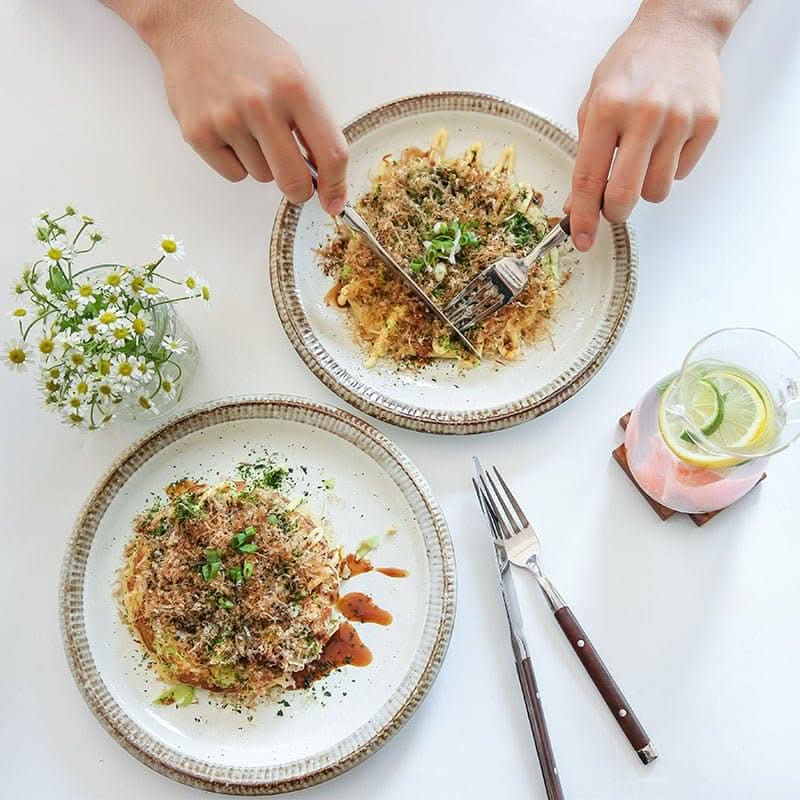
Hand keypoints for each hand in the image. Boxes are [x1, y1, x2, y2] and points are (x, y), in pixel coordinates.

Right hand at [145, 2, 347, 212]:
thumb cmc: (249, 51)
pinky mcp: (198, 133)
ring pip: (262, 177)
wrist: (193, 26)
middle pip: (294, 180)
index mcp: (294, 87)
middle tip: (298, 184)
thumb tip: (326, 174)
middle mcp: (260, 103)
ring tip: (251, 128)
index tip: (334, 202)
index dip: (335, 186)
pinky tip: (231, 132)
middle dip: (300, 190)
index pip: (329, 154)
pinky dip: (237, 162)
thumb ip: (313, 122)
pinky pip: (234, 174)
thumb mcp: (295, 73)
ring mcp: (226, 119)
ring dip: (263, 164)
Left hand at [568, 12, 723, 250]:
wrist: (679, 30)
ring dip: (645, 187)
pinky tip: (665, 141)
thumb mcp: (594, 104)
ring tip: (642, 158)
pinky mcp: (706, 123)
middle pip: (626, 194)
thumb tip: (578, 205)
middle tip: (612, 206)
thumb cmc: (631, 68)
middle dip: (615, 211)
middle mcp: (645, 113)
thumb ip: (585, 156)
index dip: (583, 217)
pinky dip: (669, 168)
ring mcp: (680, 118)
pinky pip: (681, 172)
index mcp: (608, 108)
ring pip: (656, 190)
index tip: (581, 239)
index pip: (590, 179)